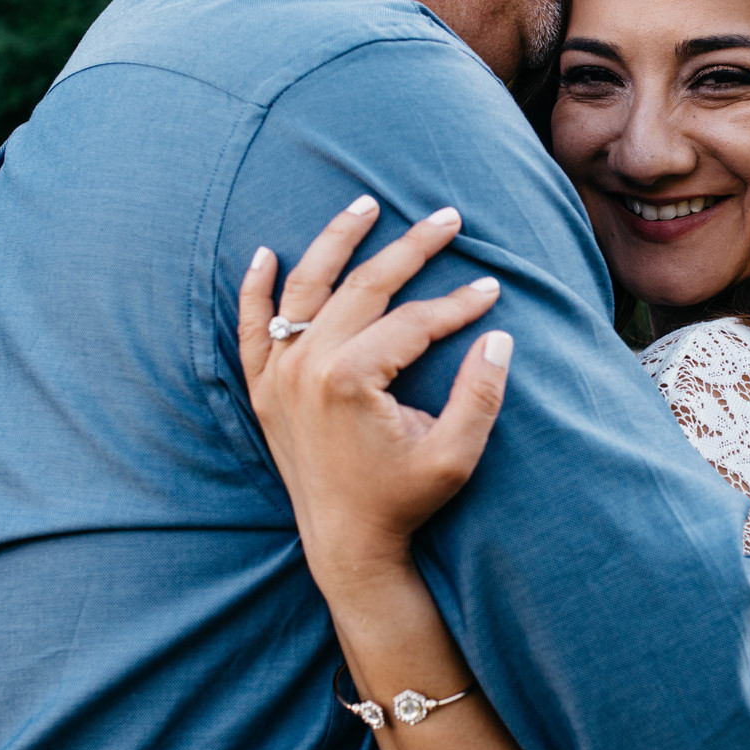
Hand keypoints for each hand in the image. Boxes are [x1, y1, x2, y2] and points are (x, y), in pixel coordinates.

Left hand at [238, 195, 512, 589]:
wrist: (346, 544)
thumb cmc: (403, 501)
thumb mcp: (455, 455)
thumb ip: (480, 395)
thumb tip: (498, 337)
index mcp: (351, 379)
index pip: (414, 321)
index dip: (459, 304)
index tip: (492, 289)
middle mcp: (307, 367)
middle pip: (363, 286)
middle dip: (410, 248)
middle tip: (448, 218)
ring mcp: (280, 375)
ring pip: (305, 288)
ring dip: (335, 241)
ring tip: (364, 204)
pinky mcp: (264, 390)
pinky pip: (252, 327)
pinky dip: (255, 289)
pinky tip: (266, 253)